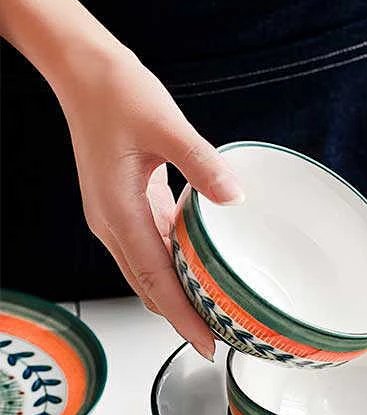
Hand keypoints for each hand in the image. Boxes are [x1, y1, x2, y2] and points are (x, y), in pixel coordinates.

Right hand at [53, 44, 243, 359]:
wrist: (83, 70)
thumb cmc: (117, 93)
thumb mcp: (165, 125)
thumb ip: (202, 164)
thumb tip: (235, 198)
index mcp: (119, 213)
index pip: (155, 280)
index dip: (181, 316)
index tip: (205, 344)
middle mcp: (113, 223)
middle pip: (149, 286)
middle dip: (180, 317)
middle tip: (217, 341)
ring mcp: (115, 216)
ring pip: (148, 270)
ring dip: (177, 294)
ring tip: (213, 313)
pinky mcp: (123, 203)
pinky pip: (150, 246)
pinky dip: (173, 265)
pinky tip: (199, 268)